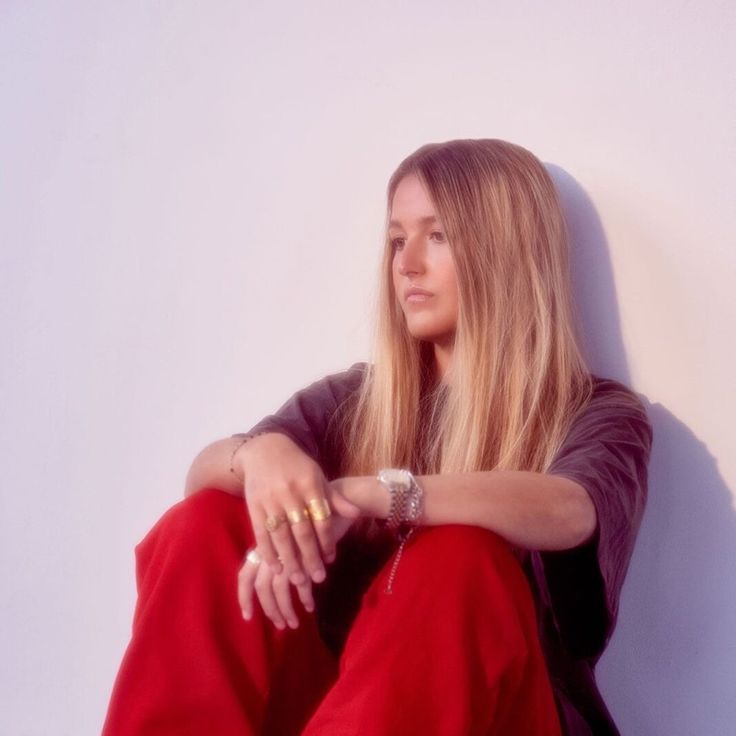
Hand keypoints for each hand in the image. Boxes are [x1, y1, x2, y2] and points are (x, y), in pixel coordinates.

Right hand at [236, 433, 359, 586]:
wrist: (265, 450)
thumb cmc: (297, 467)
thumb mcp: (318, 477)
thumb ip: (335, 498)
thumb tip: (358, 513)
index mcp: (310, 484)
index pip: (321, 518)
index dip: (327, 540)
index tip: (331, 560)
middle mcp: (290, 492)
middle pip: (302, 530)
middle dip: (310, 556)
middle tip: (318, 578)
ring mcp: (270, 499)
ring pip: (281, 535)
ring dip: (290, 560)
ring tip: (298, 580)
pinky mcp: (253, 504)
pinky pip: (261, 532)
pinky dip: (268, 552)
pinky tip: (276, 567)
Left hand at [238, 487, 359, 626]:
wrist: (335, 496)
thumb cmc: (311, 514)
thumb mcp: (292, 533)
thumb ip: (282, 553)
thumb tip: (273, 580)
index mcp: (263, 543)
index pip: (245, 575)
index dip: (244, 597)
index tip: (247, 617)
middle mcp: (271, 549)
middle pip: (261, 587)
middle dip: (269, 609)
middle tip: (280, 625)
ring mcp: (288, 552)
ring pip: (279, 588)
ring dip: (285, 608)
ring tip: (294, 622)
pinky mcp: (305, 553)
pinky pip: (301, 582)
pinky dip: (304, 596)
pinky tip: (309, 606)